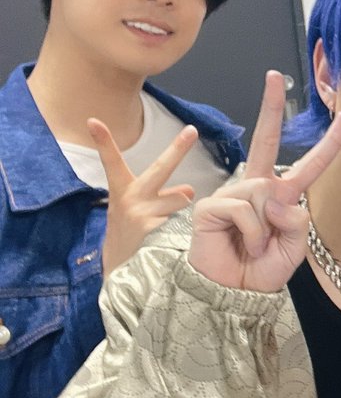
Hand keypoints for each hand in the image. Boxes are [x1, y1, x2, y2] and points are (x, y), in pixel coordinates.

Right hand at [91, 117, 198, 275]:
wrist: (124, 277)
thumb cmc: (133, 237)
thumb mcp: (138, 212)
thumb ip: (163, 197)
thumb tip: (190, 190)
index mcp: (123, 192)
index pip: (112, 162)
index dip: (103, 142)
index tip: (92, 121)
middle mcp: (132, 200)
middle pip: (161, 169)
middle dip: (178, 148)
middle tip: (192, 131)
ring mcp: (144, 215)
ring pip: (182, 200)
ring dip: (183, 210)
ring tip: (169, 227)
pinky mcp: (156, 231)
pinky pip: (184, 220)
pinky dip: (186, 228)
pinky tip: (173, 241)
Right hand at [188, 71, 340, 292]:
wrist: (233, 295)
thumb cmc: (261, 270)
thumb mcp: (294, 248)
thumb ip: (295, 220)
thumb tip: (278, 196)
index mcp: (280, 196)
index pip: (307, 165)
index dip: (327, 144)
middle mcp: (256, 188)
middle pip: (266, 140)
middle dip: (270, 106)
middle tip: (274, 75)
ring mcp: (232, 194)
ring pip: (264, 192)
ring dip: (267, 228)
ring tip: (256, 247)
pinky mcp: (211, 206)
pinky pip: (245, 210)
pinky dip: (252, 234)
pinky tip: (240, 244)